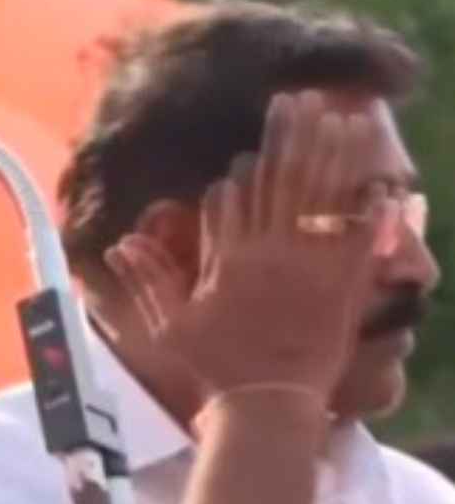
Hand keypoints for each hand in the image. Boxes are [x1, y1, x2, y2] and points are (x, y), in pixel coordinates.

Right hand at [104, 91, 397, 400]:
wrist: (268, 403)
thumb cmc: (216, 367)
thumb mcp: (169, 325)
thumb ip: (148, 280)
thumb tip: (120, 244)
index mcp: (230, 259)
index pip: (233, 200)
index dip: (244, 171)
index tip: (250, 146)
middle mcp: (272, 252)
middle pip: (283, 182)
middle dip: (292, 138)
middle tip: (302, 100)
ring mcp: (312, 266)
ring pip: (326, 197)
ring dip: (336, 155)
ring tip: (346, 119)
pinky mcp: (345, 284)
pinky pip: (363, 237)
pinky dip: (374, 209)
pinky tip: (385, 182)